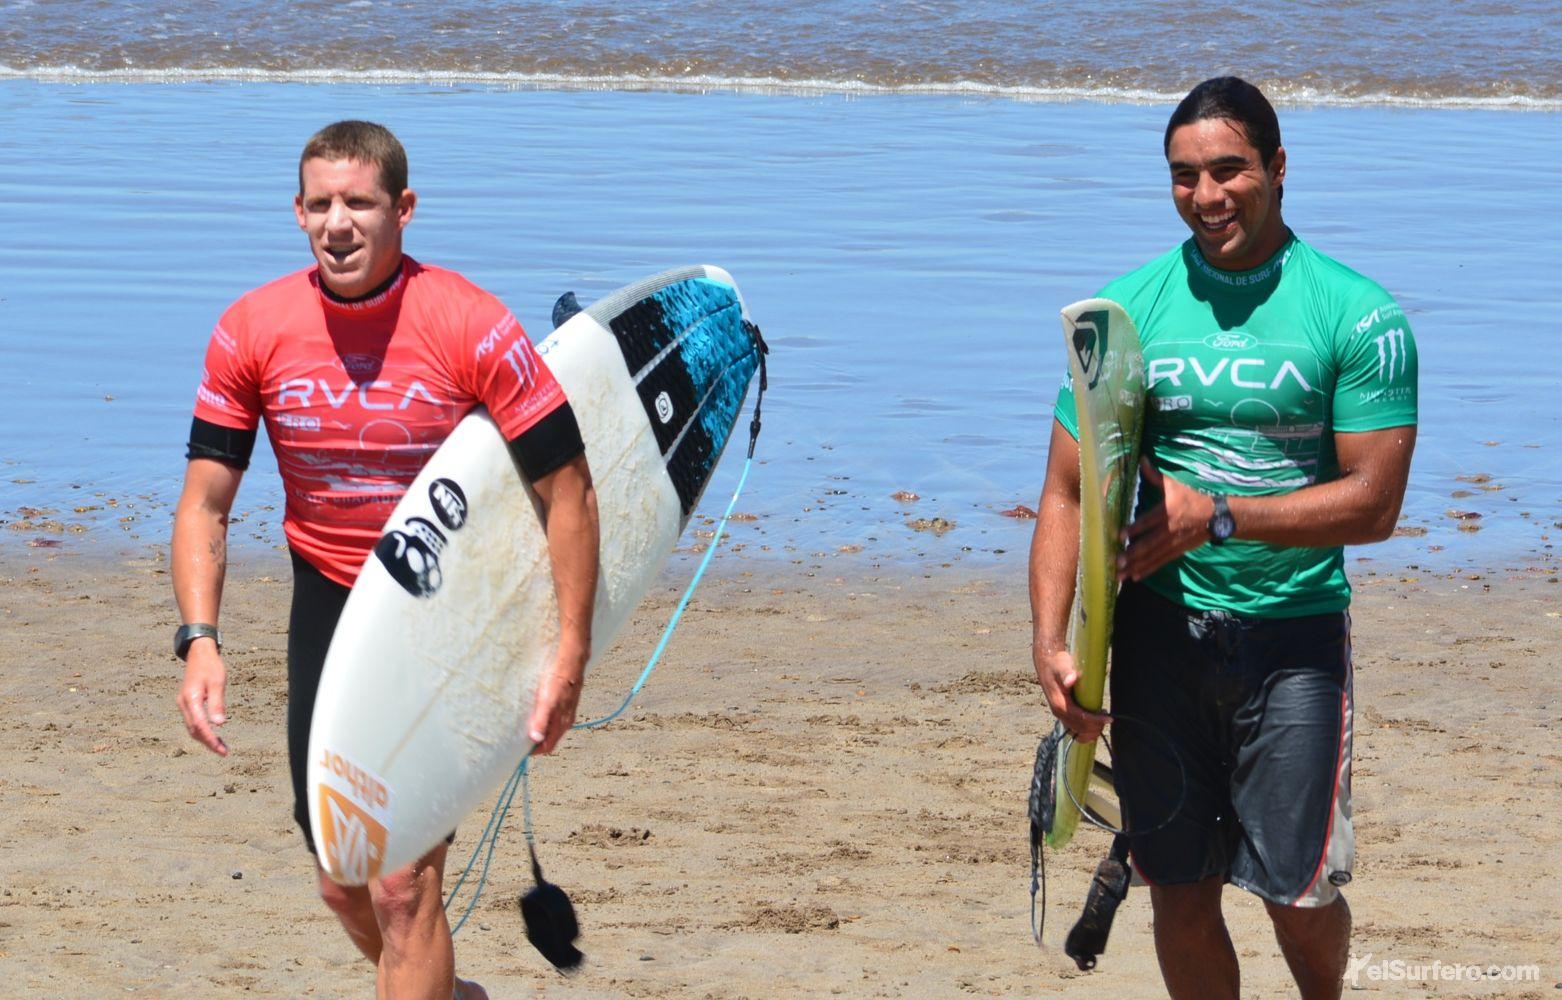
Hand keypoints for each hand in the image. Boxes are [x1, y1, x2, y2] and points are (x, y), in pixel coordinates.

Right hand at [176, 640, 228, 755]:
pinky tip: (212, 735)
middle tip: (224, 752)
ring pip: (192, 728)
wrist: (199, 653)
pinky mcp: (186, 702)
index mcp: (191, 699)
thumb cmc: (211, 666)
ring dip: (205, 739)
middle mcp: (184, 703)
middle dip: (209, 743)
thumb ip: (217, 703)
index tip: (222, 749)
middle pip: (194, 730)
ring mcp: (183, 703)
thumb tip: (219, 724)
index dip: (211, 739)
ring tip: (220, 747)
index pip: (200, 726)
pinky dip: (202, 731)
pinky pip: (193, 721)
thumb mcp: (218, 683)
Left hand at [527, 647, 585, 754]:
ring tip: (525, 728)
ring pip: (552, 729)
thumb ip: (542, 721)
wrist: (571, 662)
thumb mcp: (548, 702)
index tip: (520, 750)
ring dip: (540, 731)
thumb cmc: (559, 681)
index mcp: (562, 723)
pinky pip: (553, 718)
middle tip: (520, 740)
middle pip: (550, 739)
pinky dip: (543, 721)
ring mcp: (565, 712)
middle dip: (536, 742)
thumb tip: (536, 739)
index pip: (548, 746)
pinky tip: (535, 713)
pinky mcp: (563, 703)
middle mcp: (565, 720)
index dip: (535, 750)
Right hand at [1034, 647, 1109, 743]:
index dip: (1095, 720)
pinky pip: (1074, 727)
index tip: (1108, 718)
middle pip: (1079, 727)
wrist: (1046, 663)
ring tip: (1102, 721)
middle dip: (1094, 726)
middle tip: (1107, 719)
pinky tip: (1094, 724)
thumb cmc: (1056, 664)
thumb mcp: (1062, 666)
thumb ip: (1066, 673)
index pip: (1079, 718)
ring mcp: (1059, 713)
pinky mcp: (1062, 712)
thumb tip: (1071, 680)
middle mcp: (1058, 712)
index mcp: (1059, 704)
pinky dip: (1085, 730)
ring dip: (1090, 730)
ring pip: (1076, 730)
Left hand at [1118, 458, 1214, 581]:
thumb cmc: (1192, 498)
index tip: (1119, 536)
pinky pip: (1161, 562)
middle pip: (1149, 544)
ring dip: (1136, 566)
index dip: (1134, 529)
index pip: (1148, 522)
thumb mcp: (1174, 485)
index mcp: (1167, 513)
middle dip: (1132, 554)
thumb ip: (1154, 476)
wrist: (1217, 516)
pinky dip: (1148, 570)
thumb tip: (1140, 459)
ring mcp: (1173, 543)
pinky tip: (1135, 577)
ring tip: (1120, 576)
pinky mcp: (1177, 552)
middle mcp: (1169, 530)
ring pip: (1152, 557)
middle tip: (1116, 561)